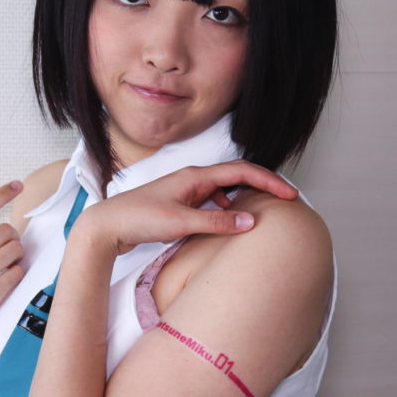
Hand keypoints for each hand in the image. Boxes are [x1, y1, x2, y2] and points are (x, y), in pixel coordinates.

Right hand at [0, 181, 25, 364]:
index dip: (3, 193)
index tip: (18, 184)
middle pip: (8, 231)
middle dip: (12, 239)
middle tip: (5, 251)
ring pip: (16, 249)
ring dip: (16, 256)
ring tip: (4, 267)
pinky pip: (17, 273)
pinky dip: (16, 275)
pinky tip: (5, 282)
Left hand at [77, 160, 297, 255]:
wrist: (107, 225)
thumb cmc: (138, 218)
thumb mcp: (180, 223)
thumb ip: (215, 223)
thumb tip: (249, 221)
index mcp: (195, 176)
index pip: (241, 171)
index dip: (268, 180)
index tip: (289, 194)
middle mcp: (192, 180)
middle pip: (235, 176)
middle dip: (261, 185)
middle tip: (283, 199)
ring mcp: (185, 191)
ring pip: (223, 190)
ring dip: (243, 197)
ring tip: (261, 211)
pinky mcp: (179, 205)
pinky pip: (211, 202)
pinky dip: (225, 209)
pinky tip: (226, 222)